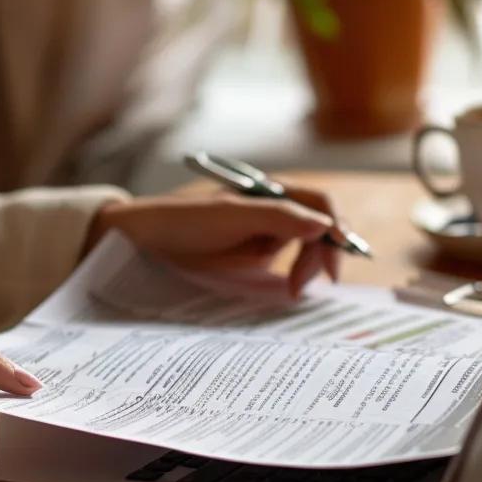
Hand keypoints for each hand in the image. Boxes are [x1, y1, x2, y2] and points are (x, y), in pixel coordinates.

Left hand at [86, 187, 346, 297]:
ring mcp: (265, 233)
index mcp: (271, 190)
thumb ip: (278, 218)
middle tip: (304, 286)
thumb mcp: (230, 217)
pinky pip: (286, 264)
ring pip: (305, 248)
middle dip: (321, 254)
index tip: (340, 253)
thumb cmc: (183, 221)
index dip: (335, 225)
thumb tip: (325, 225)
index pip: (319, 202)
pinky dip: (295, 276)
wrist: (142, 241)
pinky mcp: (254, 256)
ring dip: (308, 268)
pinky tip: (291, 290)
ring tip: (294, 291)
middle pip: (317, 228)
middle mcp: (274, 209)